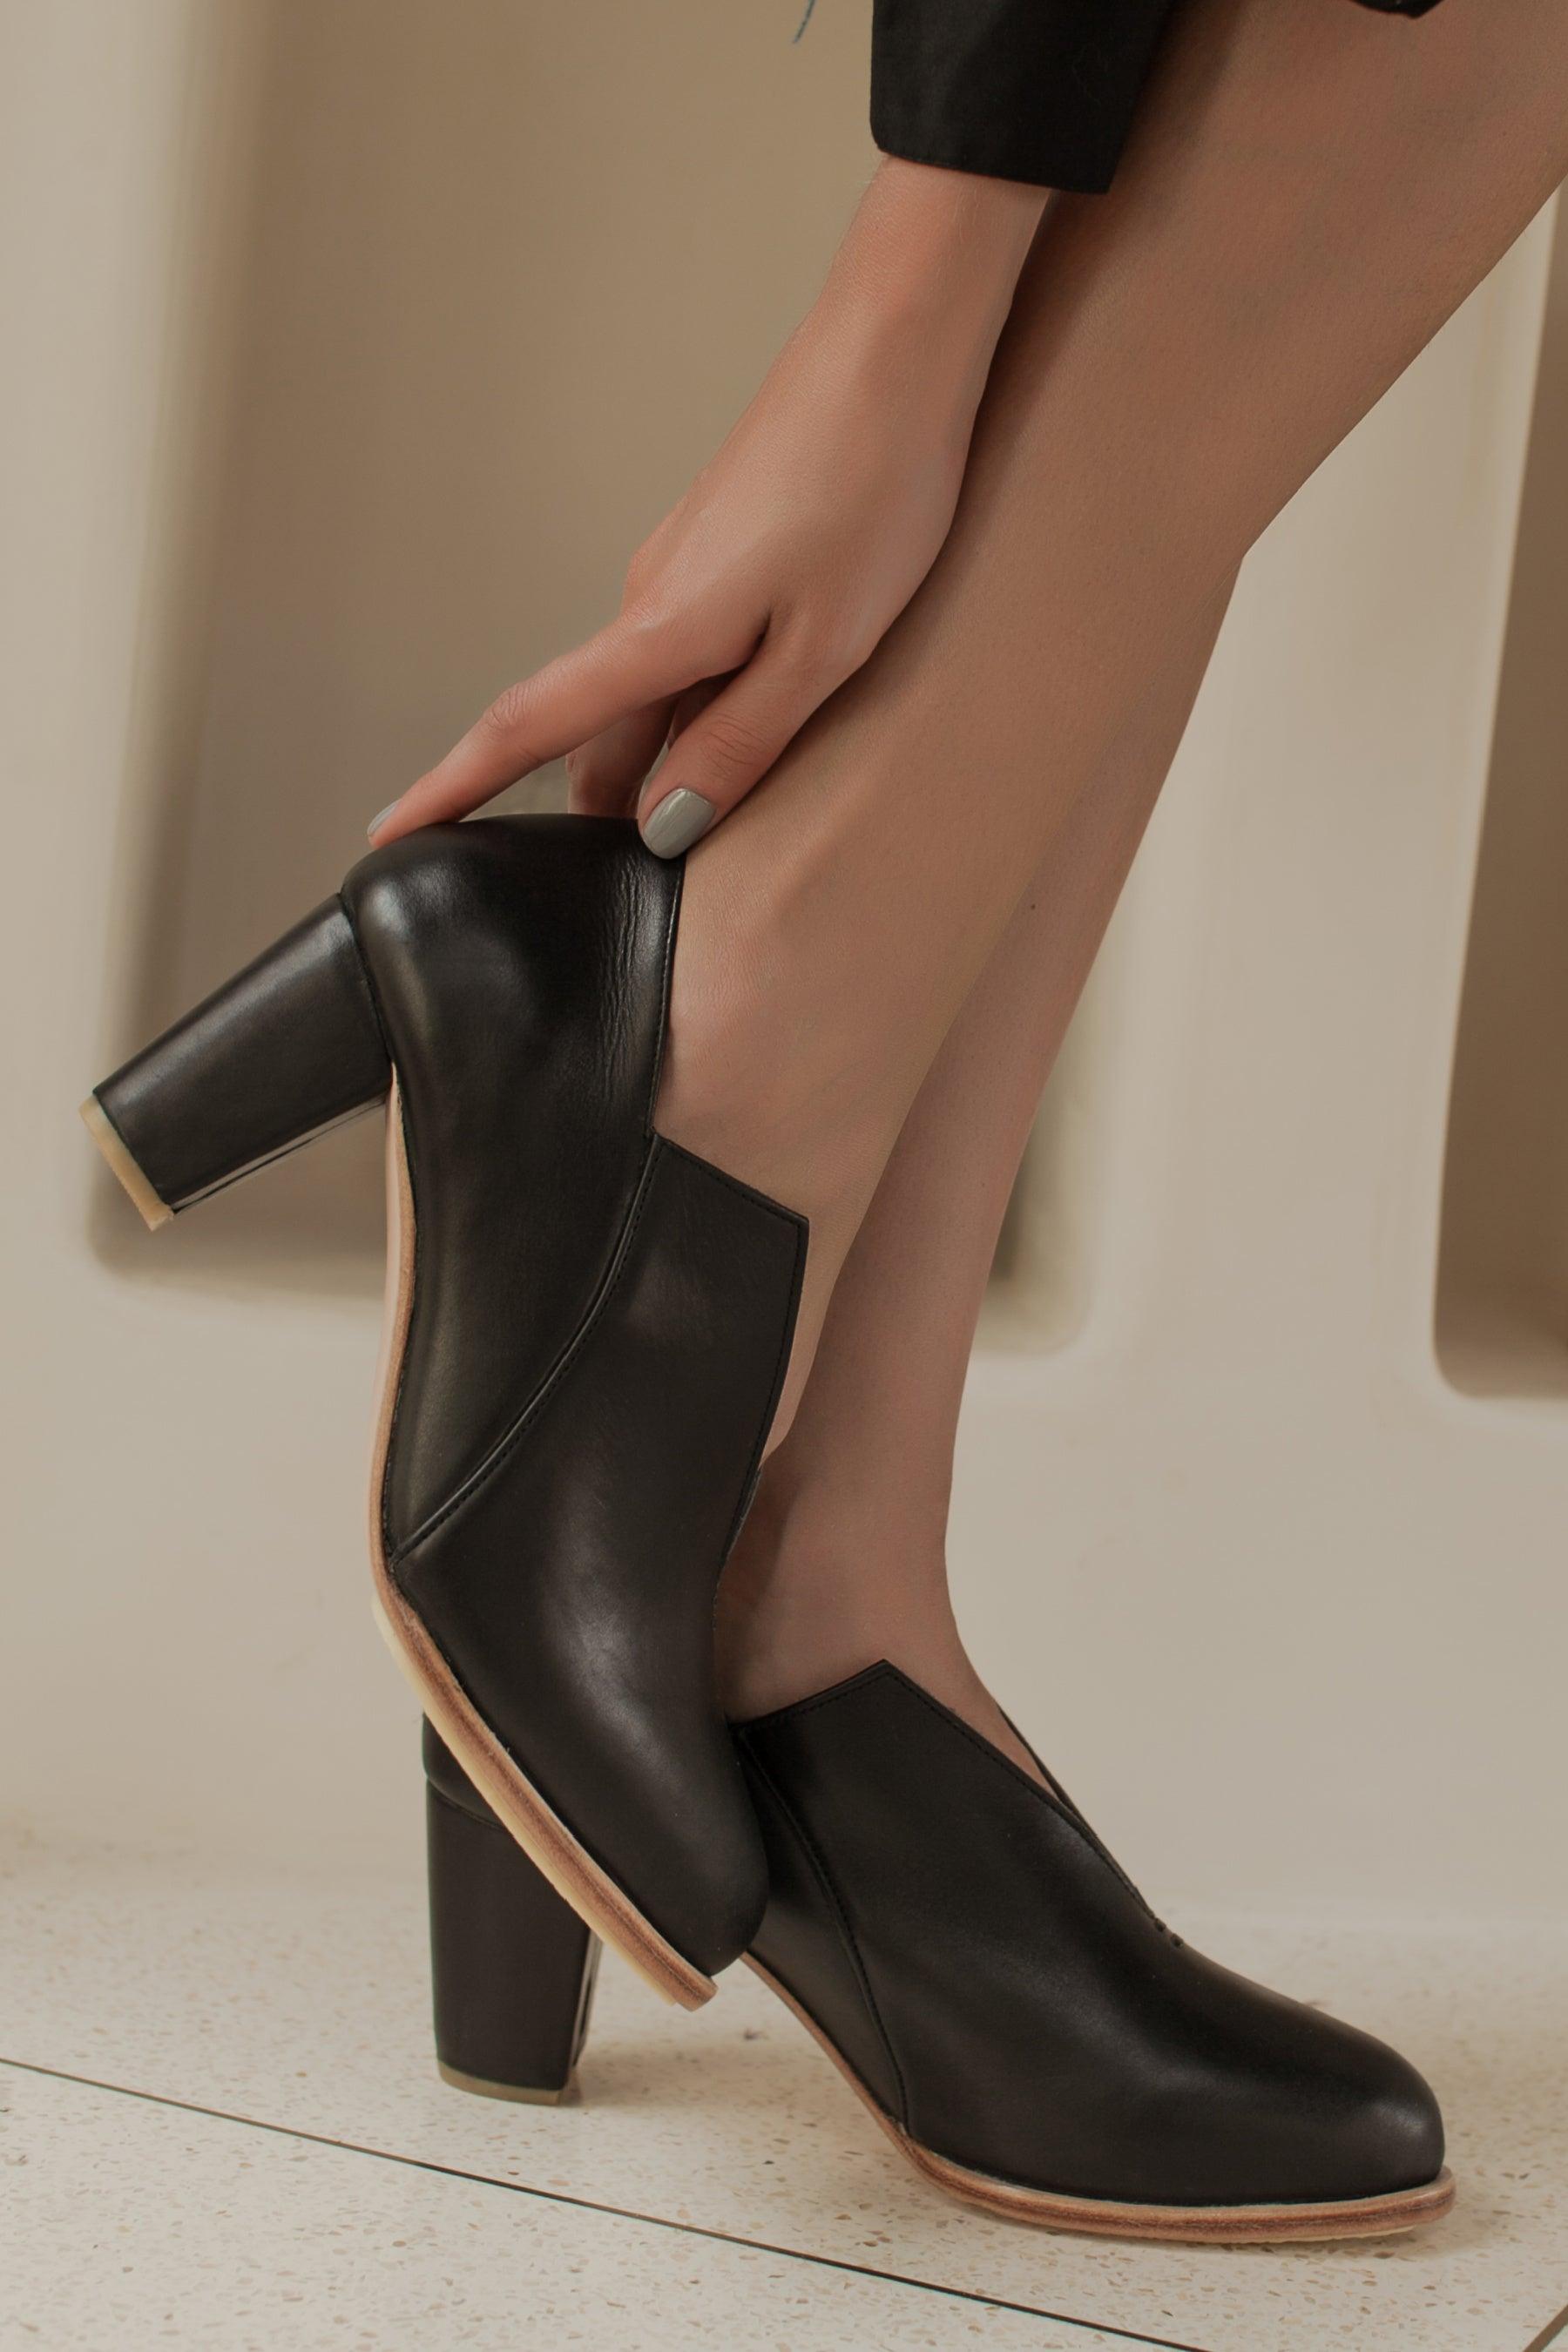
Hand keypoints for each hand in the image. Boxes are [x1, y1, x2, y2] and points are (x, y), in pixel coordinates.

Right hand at [373, 161, 1045, 855]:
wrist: (899, 348)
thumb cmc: (874, 490)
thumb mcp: (824, 648)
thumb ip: (740, 742)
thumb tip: (661, 826)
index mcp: (661, 631)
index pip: (528, 728)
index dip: (453, 789)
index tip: (387, 839)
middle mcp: (649, 599)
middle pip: (592, 732)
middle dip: (590, 809)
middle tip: (604, 892)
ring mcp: (680, 570)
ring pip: (644, 696)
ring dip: (654, 763)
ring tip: (697, 831)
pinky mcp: (719, 550)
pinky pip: (684, 654)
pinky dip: (692, 711)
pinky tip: (750, 733)